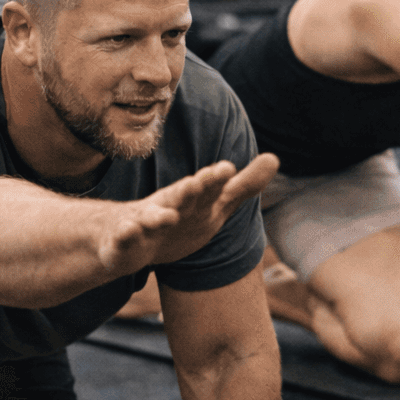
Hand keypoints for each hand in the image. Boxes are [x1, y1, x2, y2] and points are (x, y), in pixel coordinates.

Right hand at [97, 153, 277, 274]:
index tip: (227, 169)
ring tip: (167, 216)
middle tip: (199, 182)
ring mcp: (145, 223)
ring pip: (151, 218)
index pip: (207, 188)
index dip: (215, 180)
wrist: (129, 236)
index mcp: (191, 199)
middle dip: (189, 191)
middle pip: (180, 198)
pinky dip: (126, 236)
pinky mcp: (125, 242)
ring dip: (158, 217)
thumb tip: (275, 158)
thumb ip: (242, 186)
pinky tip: (128, 232)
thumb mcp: (214, 204)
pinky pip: (125, 239)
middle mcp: (168, 206)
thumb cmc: (180, 216)